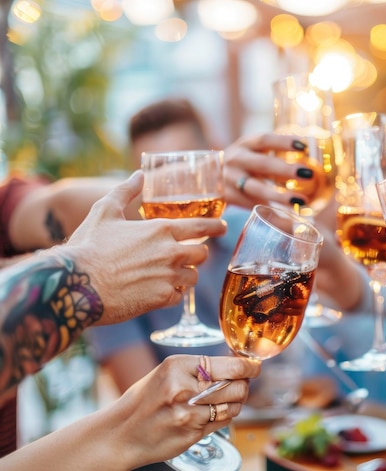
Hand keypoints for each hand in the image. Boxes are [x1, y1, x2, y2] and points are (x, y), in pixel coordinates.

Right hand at [0, 355, 260, 469]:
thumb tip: (236, 360)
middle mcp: (184, 390)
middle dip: (246, 382)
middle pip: (237, 385)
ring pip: (234, 405)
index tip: (255, 365)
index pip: (228, 365)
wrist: (122, 433)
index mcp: (178, 367)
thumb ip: (199, 366)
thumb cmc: (146, 398)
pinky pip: (224, 421)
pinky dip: (226, 413)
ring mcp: (189, 414)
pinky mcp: (193, 434)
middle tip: (244, 379)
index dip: (248, 365)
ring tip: (229, 394)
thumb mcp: (168, 371)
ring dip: (238, 399)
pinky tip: (216, 409)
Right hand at [55, 171, 226, 324]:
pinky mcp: (161, 299)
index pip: (201, 227)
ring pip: (192, 277)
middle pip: (202, 254)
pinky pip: (178, 296)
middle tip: (187, 256)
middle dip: (196, 254)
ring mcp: (168, 277)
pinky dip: (171, 293)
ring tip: (168, 274)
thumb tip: (139, 173)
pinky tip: (157, 290)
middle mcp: (171, 252)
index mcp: (161, 229)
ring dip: (184, 275)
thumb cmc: (88, 245)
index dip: (215, 227)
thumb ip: (125, 191)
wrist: (74, 284)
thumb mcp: (104, 211)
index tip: (222, 228)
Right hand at [224, 132, 312, 207]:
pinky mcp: (231, 198)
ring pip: (257, 188)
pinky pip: (253, 205)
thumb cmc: (241, 162)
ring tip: (301, 201)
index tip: (304, 147)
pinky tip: (290, 215)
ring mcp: (231, 180)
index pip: (265, 140)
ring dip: (280, 196)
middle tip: (308, 174)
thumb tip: (307, 153)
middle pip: (262, 164)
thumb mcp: (251, 150)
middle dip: (286, 169)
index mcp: (245, 144)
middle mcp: (236, 160)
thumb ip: (273, 151)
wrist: (207, 176)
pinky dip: (272, 210)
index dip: (284, 142)